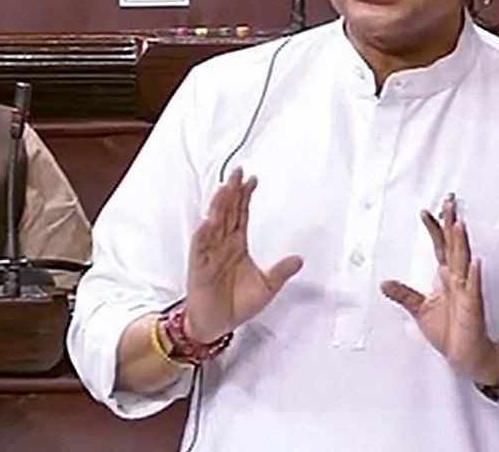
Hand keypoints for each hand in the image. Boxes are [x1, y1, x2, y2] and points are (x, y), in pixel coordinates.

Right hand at [182, 168, 302, 342]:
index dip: (245, 196)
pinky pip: (200, 247)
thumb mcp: (267, 287)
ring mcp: (209, 254)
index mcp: (237, 245)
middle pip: (226, 212)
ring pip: (213, 224)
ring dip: (217, 206)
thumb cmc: (236, 304)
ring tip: (224, 189)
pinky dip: (203, 234)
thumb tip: (299, 259)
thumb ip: (281, 271)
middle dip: (231, 192)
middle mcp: (222, 245)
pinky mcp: (199, 267)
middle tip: (237, 173)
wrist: (216, 325)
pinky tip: (208, 221)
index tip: (252, 179)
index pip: (241, 214)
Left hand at [381, 195, 498, 386]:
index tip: (426, 211)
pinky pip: (473, 289)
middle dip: (451, 224)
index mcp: (448, 278)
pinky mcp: (472, 307)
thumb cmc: (451, 332)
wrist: (466, 355)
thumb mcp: (420, 310)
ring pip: (464, 262)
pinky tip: (475, 263)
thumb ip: (404, 294)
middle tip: (449, 202)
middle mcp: (458, 280)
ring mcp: (467, 292)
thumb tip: (385, 283)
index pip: (440, 247)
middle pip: (454, 246)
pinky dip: (474, 276)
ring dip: (461, 243)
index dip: (434, 229)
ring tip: (459, 224)